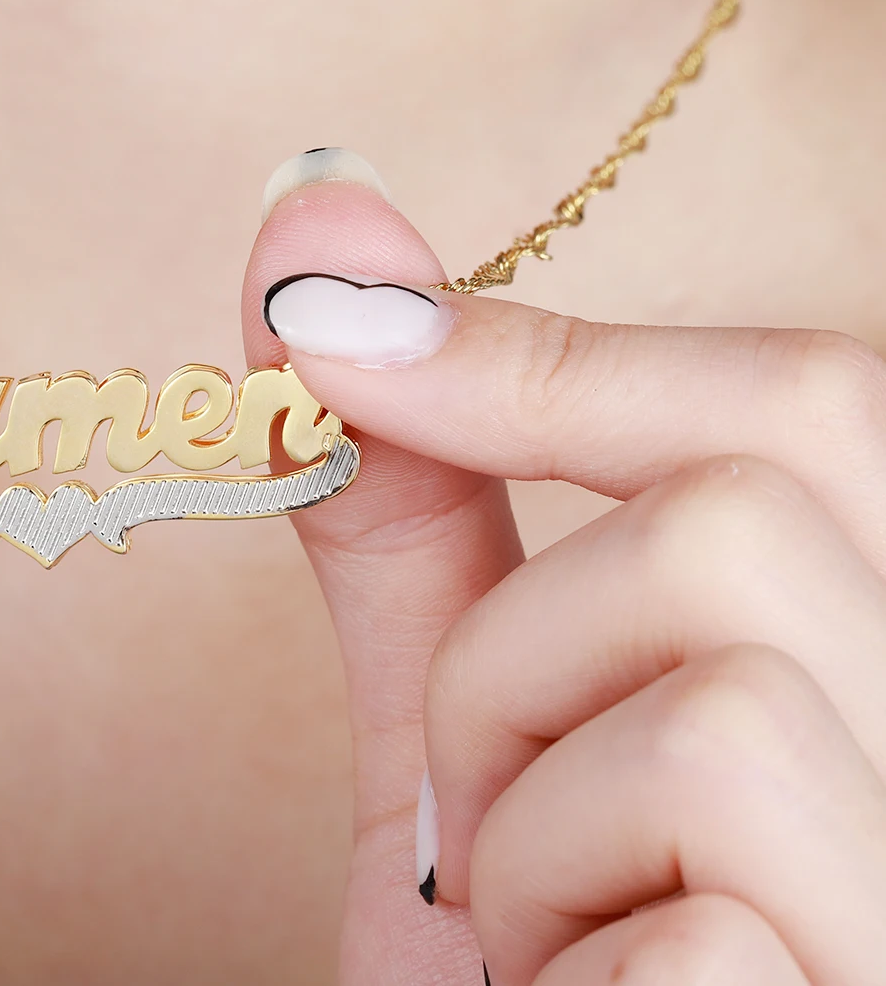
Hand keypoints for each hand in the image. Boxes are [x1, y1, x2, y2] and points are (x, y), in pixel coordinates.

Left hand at [242, 161, 885, 984]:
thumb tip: (316, 231)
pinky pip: (707, 892)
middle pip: (744, 519)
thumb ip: (420, 499)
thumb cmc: (544, 959)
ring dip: (534, 815)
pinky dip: (573, 953)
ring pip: (708, 702)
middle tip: (489, 801)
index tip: (323, 318)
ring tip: (550, 940)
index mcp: (884, 627)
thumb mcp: (480, 723)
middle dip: (522, 645)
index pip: (797, 398)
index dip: (545, 349)